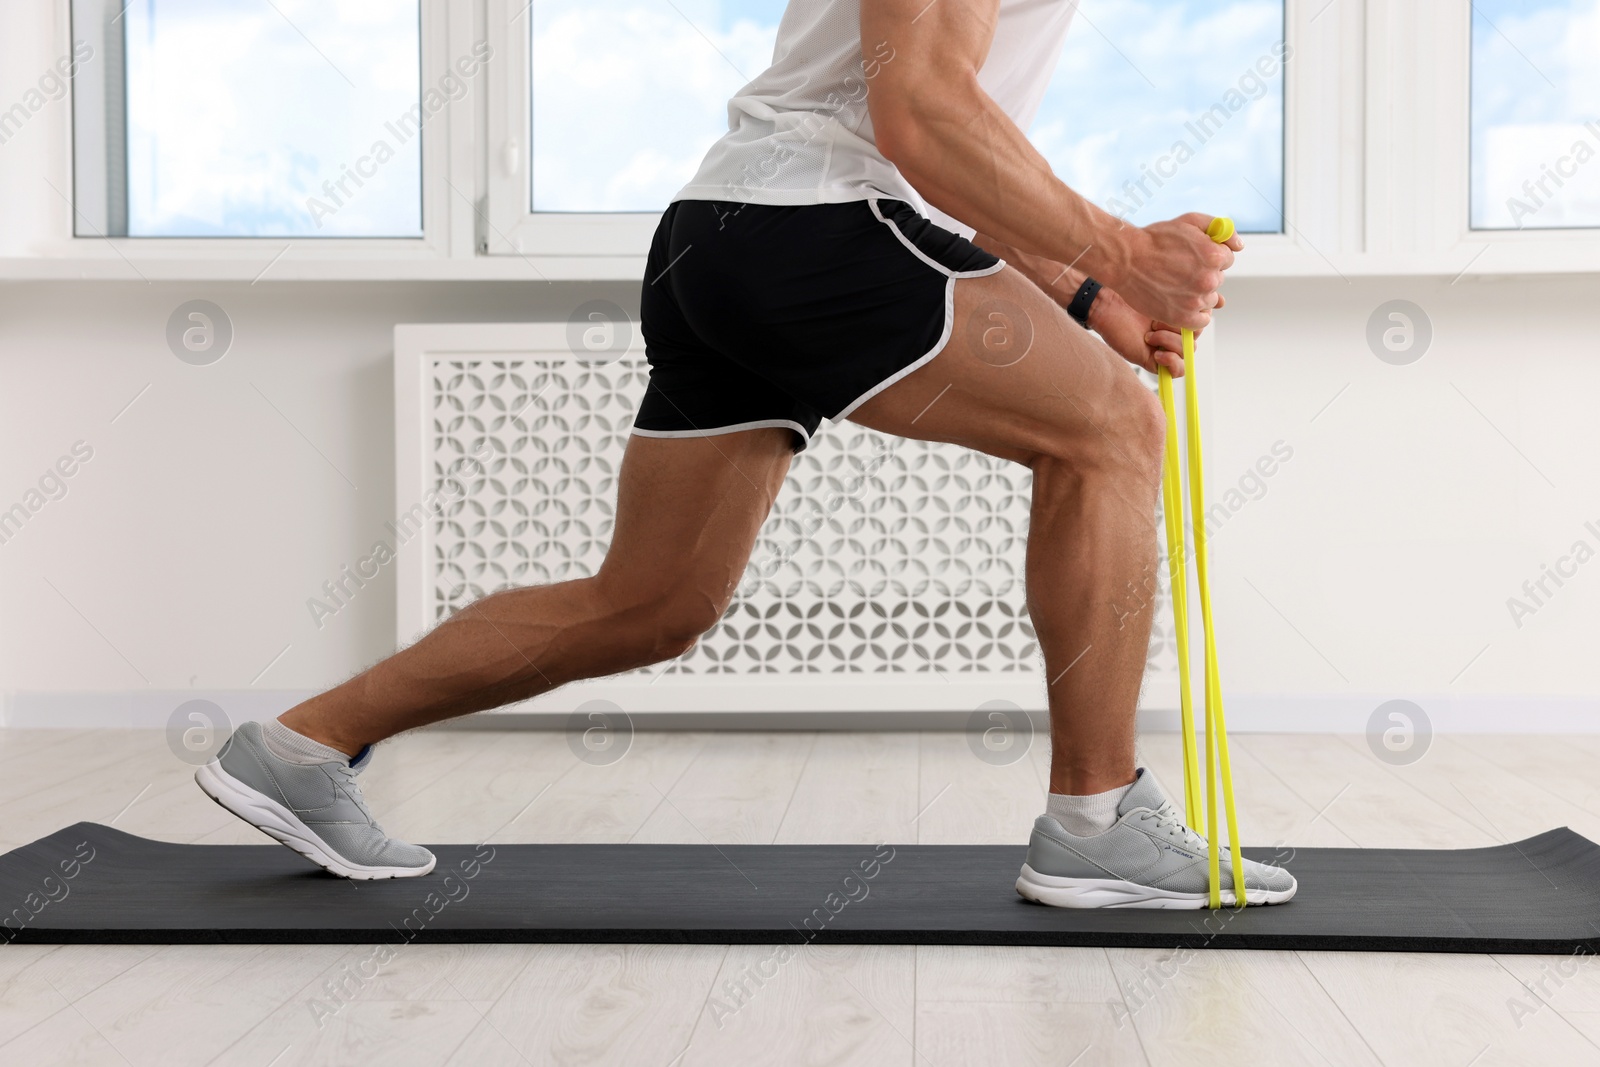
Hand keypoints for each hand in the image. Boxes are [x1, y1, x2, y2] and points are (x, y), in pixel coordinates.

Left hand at [1087, 288, 1224, 377]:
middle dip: (1183, 327)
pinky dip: (1172, 361)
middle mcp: (1172, 332)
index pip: (1203, 321)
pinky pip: (1177, 370)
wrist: (1106, 304)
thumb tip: (1222, 301)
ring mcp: (1164, 346)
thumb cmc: (1131, 293)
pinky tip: (1157, 351)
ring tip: (1151, 333)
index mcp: (1177, 315)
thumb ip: (1192, 296)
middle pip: (1197, 336)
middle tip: (1159, 320)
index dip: (1199, 316)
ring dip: (1172, 342)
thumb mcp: (1167, 292)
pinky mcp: (1153, 361)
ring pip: (1188, 352)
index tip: (1187, 308)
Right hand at [1106, 213, 1241, 329]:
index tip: (1192, 256)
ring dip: (1196, 294)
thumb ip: (1220, 231)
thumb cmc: (1155, 239)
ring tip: (1174, 284)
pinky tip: (1179, 302)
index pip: (1227, 260)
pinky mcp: (1182, 317)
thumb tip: (1239, 246)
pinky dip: (1193, 314)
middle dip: (1203, 275)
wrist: (1125, 259)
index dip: (1210, 256)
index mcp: (1214, 256)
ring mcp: (1195, 300)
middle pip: (1217, 280)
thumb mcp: (1190, 221)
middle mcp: (1208, 280)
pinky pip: (1200, 320)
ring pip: (1209, 300)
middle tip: (1179, 270)